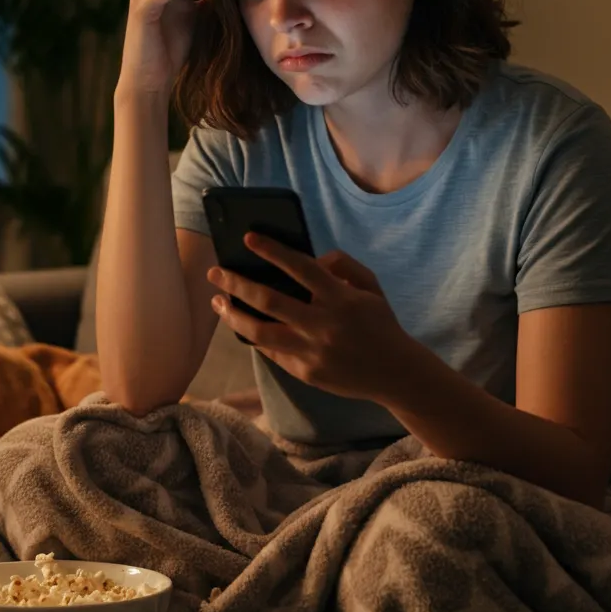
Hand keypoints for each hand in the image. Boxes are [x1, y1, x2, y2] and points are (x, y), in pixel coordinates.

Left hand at [207, 233, 413, 402]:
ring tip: (218, 302)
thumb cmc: (380, 324)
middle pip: (269, 300)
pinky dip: (254, 337)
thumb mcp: (370, 286)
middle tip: (215, 272)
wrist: (395, 373)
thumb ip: (343, 265)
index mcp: (340, 298)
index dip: (272, 250)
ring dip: (234, 314)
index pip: (300, 267)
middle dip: (236, 283)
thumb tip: (313, 259)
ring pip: (260, 332)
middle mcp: (322, 324)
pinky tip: (242, 324)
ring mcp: (311, 351)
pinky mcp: (305, 372)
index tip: (248, 238)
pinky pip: (271, 352)